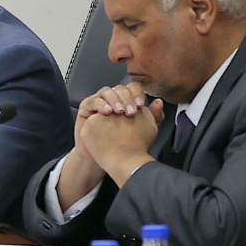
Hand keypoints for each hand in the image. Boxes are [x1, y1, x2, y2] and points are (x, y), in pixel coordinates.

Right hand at [54, 86, 154, 203]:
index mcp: (127, 100)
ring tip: (119, 112)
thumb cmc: (123, 143)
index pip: (133, 88)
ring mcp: (99, 102)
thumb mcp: (142, 130)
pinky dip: (100, 104)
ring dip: (114, 100)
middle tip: (131, 112)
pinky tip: (107, 112)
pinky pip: (92, 101)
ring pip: (106, 91)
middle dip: (127, 98)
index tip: (141, 105)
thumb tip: (159, 102)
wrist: (107, 158)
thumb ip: (153, 117)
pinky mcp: (87, 108)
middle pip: (120, 88)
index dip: (137, 94)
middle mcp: (113, 99)